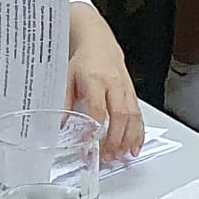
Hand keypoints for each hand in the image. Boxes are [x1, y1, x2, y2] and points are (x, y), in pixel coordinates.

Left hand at [68, 33, 144, 163]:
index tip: (89, 143)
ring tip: (122, 156)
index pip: (97, 108)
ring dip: (129, 139)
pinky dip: (139, 133)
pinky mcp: (132, 92)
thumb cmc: (83, 60)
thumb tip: (59, 124)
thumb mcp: (67, 77)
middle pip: (119, 115)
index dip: (94, 128)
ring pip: (133, 116)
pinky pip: (139, 114)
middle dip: (116, 139)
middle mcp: (113, 84)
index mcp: (94, 79)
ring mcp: (125, 89)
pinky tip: (135, 146)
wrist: (98, 41)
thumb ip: (64, 101)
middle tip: (109, 156)